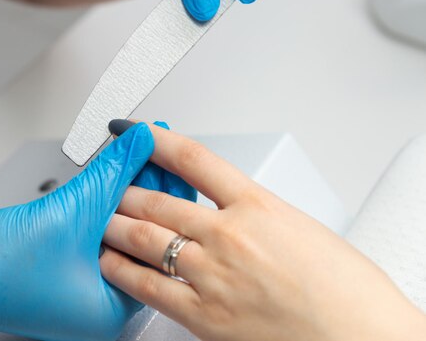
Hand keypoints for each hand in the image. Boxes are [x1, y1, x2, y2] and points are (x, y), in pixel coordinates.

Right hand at [0, 123, 159, 340]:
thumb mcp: (69, 210)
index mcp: (115, 309)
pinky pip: (98, 240)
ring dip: (124, 196)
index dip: (169, 192)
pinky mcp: (67, 278)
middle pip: (143, 238)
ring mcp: (85, 294)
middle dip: (148, 190)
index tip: (172, 158)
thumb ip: (112, 172)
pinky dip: (104, 210)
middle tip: (155, 151)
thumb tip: (142, 143)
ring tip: (135, 158)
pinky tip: (110, 182)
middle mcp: (105, 307)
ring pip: (119, 236)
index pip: (161, 243)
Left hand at [100, 121, 425, 340]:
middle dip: (124, 188)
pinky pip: (147, 287)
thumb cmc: (348, 293)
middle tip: (107, 183)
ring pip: (143, 237)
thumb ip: (258, 215)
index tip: (138, 131)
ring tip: (100, 219)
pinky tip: (109, 262)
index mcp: (258, 206)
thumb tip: (233, 210)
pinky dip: (121, 270)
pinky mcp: (203, 316)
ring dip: (114, 225)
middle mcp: (229, 235)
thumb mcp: (303, 229)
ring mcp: (212, 275)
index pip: (193, 157)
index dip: (156, 139)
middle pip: (156, 199)